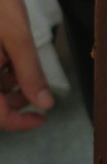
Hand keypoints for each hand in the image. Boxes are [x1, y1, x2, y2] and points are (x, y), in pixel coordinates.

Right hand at [0, 0, 53, 130]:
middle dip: (16, 101)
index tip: (42, 119)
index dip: (20, 122)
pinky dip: (2, 71)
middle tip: (38, 90)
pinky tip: (12, 57)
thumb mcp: (18, 40)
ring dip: (10, 85)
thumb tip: (45, 104)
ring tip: (25, 67)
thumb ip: (31, 74)